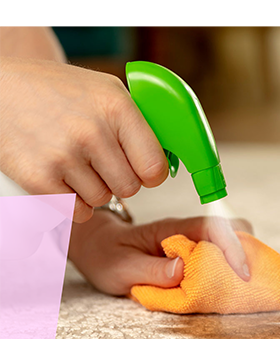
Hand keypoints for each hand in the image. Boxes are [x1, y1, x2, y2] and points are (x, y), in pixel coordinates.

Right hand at [0, 57, 167, 222]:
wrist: (3, 89)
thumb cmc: (62, 92)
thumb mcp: (108, 91)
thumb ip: (139, 124)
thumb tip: (167, 159)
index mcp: (117, 109)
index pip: (155, 167)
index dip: (151, 173)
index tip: (142, 169)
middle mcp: (92, 132)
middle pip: (130, 188)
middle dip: (120, 179)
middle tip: (102, 161)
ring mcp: (63, 157)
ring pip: (103, 199)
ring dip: (94, 188)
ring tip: (77, 161)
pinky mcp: (39, 178)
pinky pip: (77, 211)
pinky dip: (73, 200)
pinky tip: (63, 175)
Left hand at [68, 211, 253, 295]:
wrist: (101, 248)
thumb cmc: (109, 256)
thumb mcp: (122, 268)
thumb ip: (152, 270)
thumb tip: (184, 269)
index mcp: (171, 229)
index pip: (211, 228)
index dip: (231, 247)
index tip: (243, 273)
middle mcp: (186, 231)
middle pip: (230, 229)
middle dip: (247, 250)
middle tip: (251, 279)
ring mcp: (192, 241)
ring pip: (229, 241)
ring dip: (241, 260)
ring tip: (244, 285)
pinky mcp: (193, 253)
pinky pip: (220, 255)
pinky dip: (230, 268)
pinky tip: (229, 285)